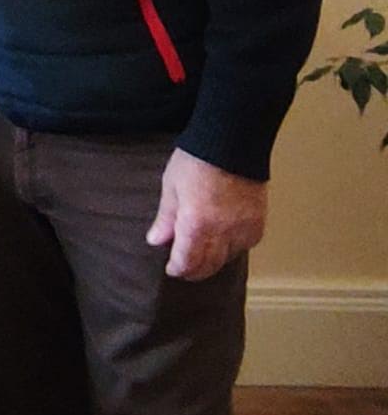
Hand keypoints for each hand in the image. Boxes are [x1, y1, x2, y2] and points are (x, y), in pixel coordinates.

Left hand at [146, 146, 266, 280]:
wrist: (232, 143)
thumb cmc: (197, 160)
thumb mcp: (172, 186)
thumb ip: (166, 218)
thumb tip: (156, 240)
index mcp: (196, 224)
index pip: (187, 261)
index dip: (178, 269)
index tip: (172, 268)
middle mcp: (221, 232)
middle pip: (208, 265)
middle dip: (194, 271)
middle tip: (185, 269)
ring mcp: (242, 229)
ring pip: (228, 259)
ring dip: (214, 261)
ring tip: (203, 256)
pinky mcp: (257, 223)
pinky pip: (245, 246)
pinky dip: (234, 249)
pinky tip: (225, 243)